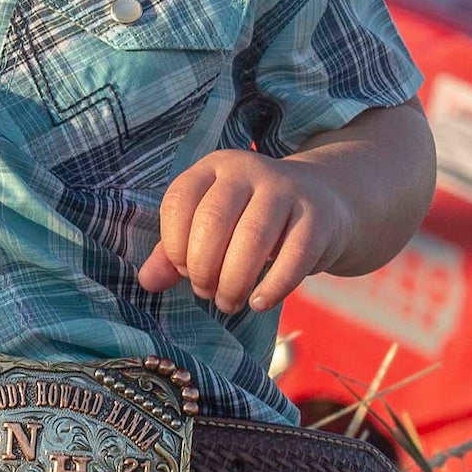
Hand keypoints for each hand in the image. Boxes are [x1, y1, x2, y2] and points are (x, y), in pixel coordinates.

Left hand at [137, 148, 353, 311]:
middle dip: (203, 268)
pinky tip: (258, 303)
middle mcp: (249, 170)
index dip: (174, 243)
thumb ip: (175, 252)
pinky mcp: (318, 218)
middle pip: (214, 221)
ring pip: (252, 239)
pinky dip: (273, 287)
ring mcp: (286, 190)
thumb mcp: (210, 227)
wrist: (324, 203)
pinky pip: (294, 256)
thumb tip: (147, 281)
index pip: (179, 200)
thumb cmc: (251, 220)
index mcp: (213, 168)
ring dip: (233, 282)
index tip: (182, 270)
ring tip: (228, 302)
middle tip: (206, 292)